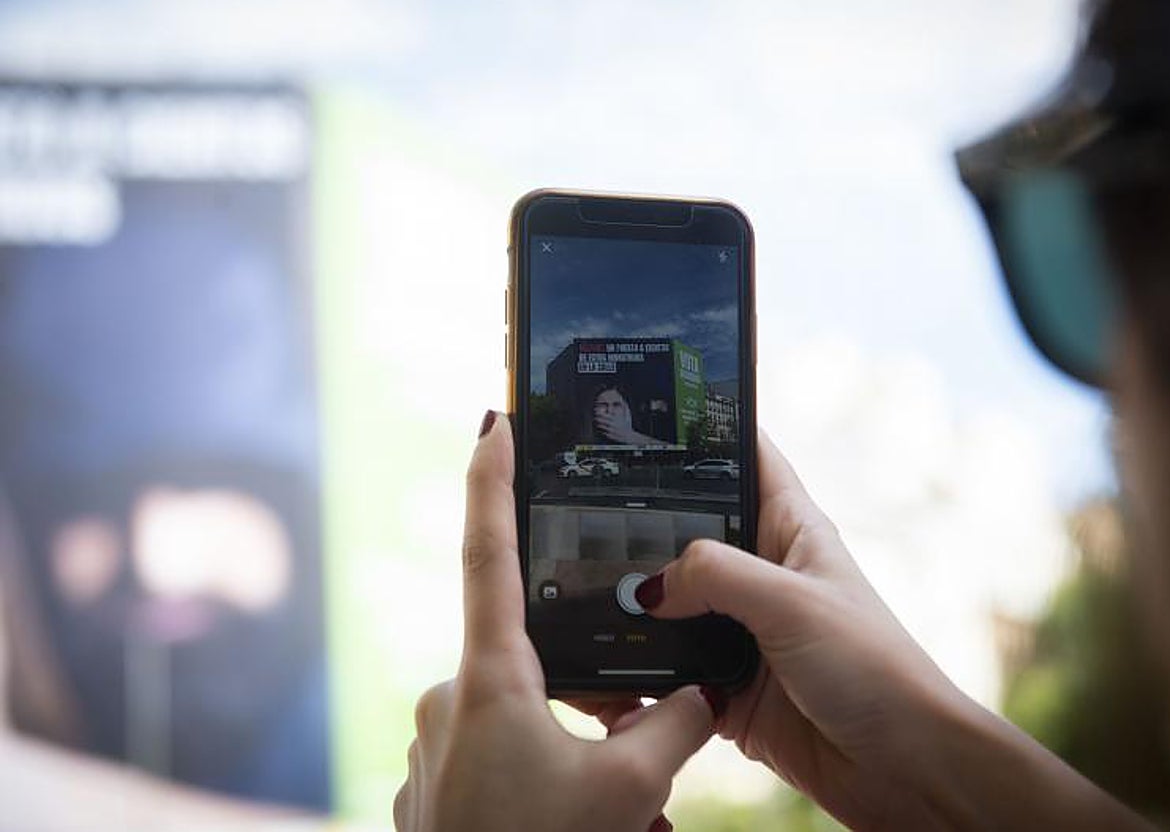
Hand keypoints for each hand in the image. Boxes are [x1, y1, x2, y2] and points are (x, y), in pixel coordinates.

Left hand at [394, 412, 718, 831]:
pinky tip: (565, 830)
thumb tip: (695, 693)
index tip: (493, 420)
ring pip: (525, 729)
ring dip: (572, 761)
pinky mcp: (432, 790)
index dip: (491, 480)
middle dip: (588, 703)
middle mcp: (449, 702)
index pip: (488, 554)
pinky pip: (501, 767)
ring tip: (613, 818)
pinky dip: (541, 789)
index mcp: (490, 679)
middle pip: (537, 669)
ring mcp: (433, 750)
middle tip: (628, 765)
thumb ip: (670, 727)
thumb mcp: (625, 791)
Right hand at [631, 432, 1152, 830]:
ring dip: (636, 608)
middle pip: (688, 532)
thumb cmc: (874, 669)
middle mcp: (761, 574)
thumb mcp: (794, 602)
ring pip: (670, 604)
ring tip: (582, 596)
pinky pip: (668, 669)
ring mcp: (740, 629)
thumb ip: (717, 575)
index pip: (745, 458)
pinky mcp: (724, 684)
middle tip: (581, 518)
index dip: (704, 433)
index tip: (647, 417)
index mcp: (790, 530)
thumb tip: (651, 585)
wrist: (899, 768)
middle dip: (641, 529)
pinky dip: (638, 671)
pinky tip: (605, 670)